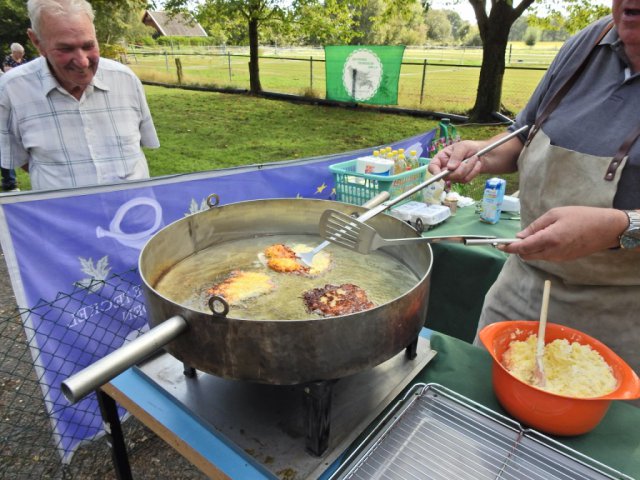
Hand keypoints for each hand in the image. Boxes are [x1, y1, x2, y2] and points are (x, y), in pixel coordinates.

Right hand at [428, 140, 483, 182]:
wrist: (484, 154)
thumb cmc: (470, 147)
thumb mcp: (463, 147)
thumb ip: (456, 156)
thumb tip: (450, 168)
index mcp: (442, 158)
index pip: (432, 166)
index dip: (434, 171)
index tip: (439, 175)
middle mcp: (445, 168)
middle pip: (446, 176)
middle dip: (460, 169)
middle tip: (472, 158)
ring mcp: (453, 175)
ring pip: (458, 178)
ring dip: (469, 168)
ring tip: (475, 159)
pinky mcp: (461, 179)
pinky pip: (465, 180)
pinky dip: (474, 172)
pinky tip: (477, 165)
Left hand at [499, 207, 628, 260]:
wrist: (606, 229)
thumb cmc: (581, 216)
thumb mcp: (555, 214)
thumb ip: (535, 226)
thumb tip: (520, 236)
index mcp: (549, 239)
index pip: (522, 248)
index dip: (508, 247)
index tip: (498, 245)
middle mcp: (552, 252)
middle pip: (526, 255)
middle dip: (517, 249)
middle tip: (512, 239)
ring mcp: (559, 258)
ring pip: (536, 257)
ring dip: (529, 249)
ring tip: (534, 234)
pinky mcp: (564, 260)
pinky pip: (546, 257)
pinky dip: (540, 250)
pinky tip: (545, 239)